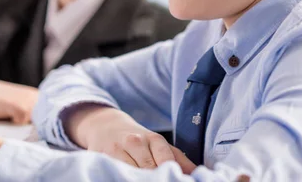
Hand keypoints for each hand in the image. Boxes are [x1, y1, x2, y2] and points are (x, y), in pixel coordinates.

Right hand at [67, 105, 196, 173]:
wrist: (105, 126)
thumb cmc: (138, 140)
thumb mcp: (158, 143)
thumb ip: (179, 159)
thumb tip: (199, 175)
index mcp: (154, 139)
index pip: (167, 162)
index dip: (173, 175)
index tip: (178, 181)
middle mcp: (135, 142)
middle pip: (150, 170)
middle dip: (158, 178)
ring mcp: (117, 150)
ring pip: (132, 173)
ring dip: (140, 179)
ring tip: (146, 180)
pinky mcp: (103, 158)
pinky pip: (116, 173)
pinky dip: (124, 177)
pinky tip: (130, 178)